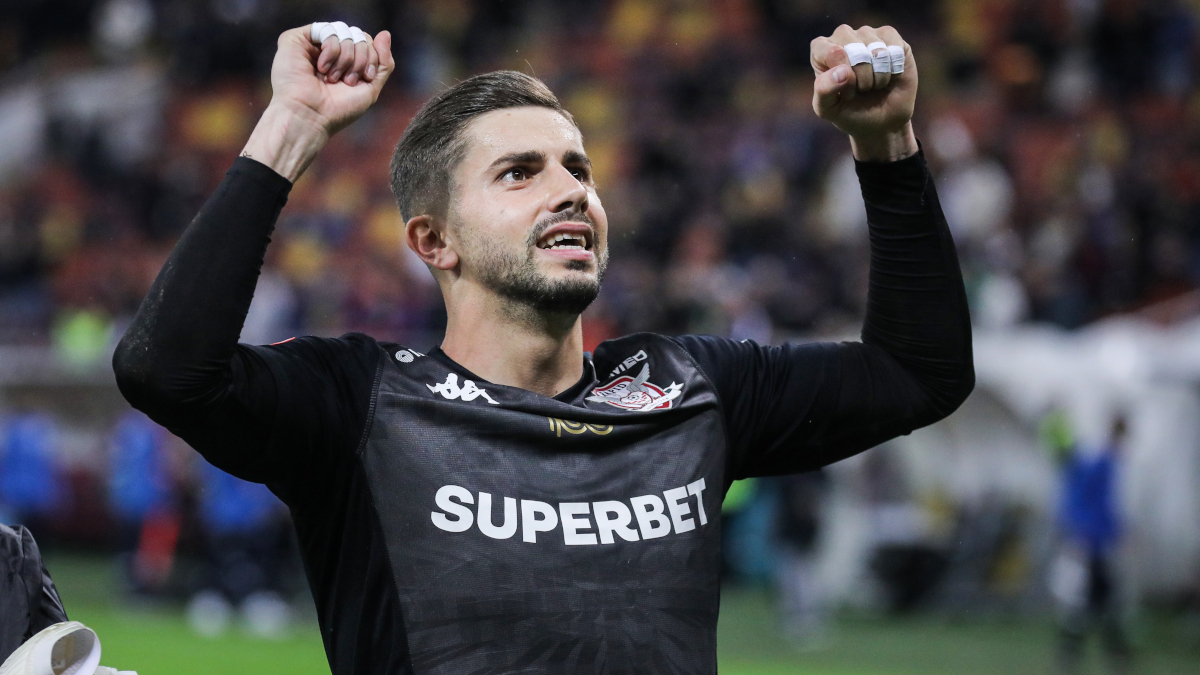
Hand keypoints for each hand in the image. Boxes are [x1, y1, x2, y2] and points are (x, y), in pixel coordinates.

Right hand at [272, 23, 394, 134]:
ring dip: (346, 57)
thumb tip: (385, 33)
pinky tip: (322, 68)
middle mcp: (329, 50)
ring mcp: (312, 44)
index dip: (372, 57)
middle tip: (347, 80)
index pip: (367, 42)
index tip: (365, 78)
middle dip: (361, 58)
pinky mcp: (296, 39)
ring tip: (332, 78)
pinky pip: (328, 29)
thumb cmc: (338, 109)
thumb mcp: (371, 88)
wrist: (311, 117)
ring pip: (345, 30)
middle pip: (358, 34)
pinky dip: (332, 50)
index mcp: (345, 61)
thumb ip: (384, 62)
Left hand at [810, 25, 917, 161]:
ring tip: (874, 83)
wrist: (882, 120)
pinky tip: (890, 74)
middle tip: (861, 89)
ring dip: (879, 76)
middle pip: (855, 48)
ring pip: (877, 50)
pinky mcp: (890, 36)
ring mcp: (867, 33)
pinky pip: (895, 48)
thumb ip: (824, 90)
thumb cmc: (850, 112)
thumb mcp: (828, 109)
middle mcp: (842, 36)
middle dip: (862, 77)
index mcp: (821, 50)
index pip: (831, 52)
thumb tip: (842, 71)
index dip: (843, 75)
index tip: (847, 92)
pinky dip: (894, 69)